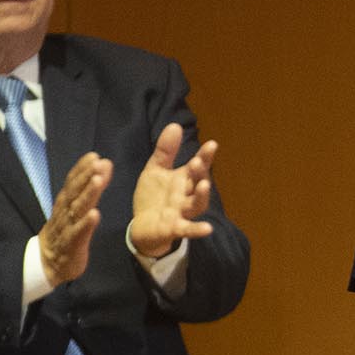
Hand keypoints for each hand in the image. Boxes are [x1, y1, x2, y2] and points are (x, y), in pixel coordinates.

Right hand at [39, 153, 112, 286]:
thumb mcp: (74, 210)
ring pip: (76, 209)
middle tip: (97, 163)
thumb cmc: (65, 233)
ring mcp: (66, 229)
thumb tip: (101, 167)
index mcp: (64, 204)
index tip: (94, 156)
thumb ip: (87, 190)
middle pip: (74, 192)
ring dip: (87, 194)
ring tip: (98, 181)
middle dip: (85, 177)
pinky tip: (95, 214)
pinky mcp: (71, 245)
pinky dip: (86, 223)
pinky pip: (78, 233)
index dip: (81, 169)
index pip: (72, 183)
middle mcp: (64, 213)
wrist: (47, 264)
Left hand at [127, 124, 217, 260]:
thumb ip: (166, 151)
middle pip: (198, 183)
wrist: (142, 227)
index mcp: (183, 180)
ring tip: (205, 185)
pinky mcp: (174, 229)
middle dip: (200, 173)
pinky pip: (187, 229)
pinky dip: (197, 229)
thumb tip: (175, 125)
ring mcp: (182, 213)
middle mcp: (187, 195)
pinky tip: (208, 229)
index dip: (205, 156)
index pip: (197, 166)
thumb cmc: (153, 197)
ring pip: (197, 205)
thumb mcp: (156, 170)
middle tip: (198, 161)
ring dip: (202, 195)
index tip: (212, 144)